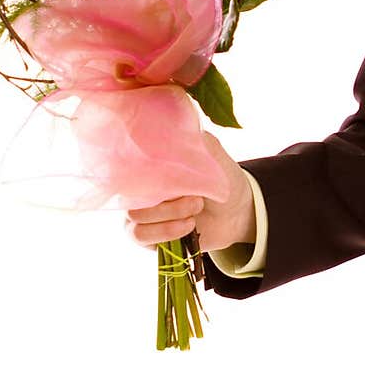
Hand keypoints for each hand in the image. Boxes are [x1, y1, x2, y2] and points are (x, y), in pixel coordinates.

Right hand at [124, 130, 256, 254]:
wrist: (238, 211)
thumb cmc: (223, 179)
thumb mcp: (212, 153)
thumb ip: (192, 140)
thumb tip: (171, 128)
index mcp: (150, 164)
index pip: (126, 165)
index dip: (149, 171)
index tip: (174, 173)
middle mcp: (140, 187)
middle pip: (130, 194)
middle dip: (168, 200)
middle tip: (197, 198)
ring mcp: (141, 213)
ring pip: (134, 218)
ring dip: (170, 215)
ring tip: (195, 210)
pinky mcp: (147, 237)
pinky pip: (139, 236)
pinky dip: (166, 231)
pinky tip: (188, 225)